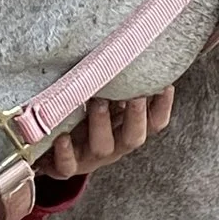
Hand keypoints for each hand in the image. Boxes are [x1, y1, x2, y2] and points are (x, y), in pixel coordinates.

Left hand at [38, 88, 173, 180]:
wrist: (52, 149)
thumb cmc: (83, 118)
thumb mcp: (104, 101)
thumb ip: (117, 84)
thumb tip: (133, 51)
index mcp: (127, 130)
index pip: (154, 123)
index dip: (163, 107)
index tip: (166, 85)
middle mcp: (114, 146)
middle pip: (133, 138)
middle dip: (136, 116)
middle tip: (136, 94)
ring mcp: (90, 158)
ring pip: (102, 147)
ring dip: (101, 123)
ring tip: (97, 100)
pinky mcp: (65, 168)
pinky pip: (67, 166)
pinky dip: (65, 154)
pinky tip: (62, 138)